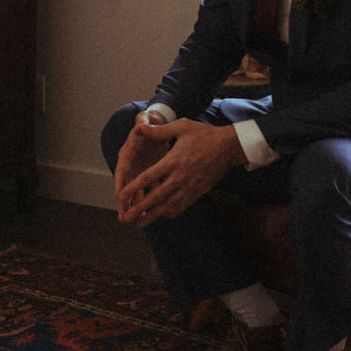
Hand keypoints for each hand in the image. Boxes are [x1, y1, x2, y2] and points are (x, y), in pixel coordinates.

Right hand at [114, 109, 169, 221]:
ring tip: (137, 221)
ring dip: (137, 206)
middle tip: (123, 218)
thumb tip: (141, 123)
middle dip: (125, 202)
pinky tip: (153, 214)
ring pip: (137, 192)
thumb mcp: (146, 121)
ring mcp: (139, 171)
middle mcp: (131, 164)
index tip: (117, 195)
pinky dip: (151, 201)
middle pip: (126, 185)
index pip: (122, 168)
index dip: (121, 182)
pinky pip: (149, 190)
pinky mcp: (149, 175)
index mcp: (128, 152)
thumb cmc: (150, 123)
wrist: (157, 127)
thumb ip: (143, 122)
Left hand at [118, 118, 245, 227]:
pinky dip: (170, 212)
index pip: (148, 178)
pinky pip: (182, 206)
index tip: (121, 196)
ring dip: (153, 216)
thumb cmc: (204, 135)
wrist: (229, 147)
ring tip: (140, 224)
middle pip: (156, 197)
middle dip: (140, 209)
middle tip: (126, 218)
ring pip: (168, 206)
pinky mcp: (198, 192)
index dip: (133, 188)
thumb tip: (139, 128)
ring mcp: (190, 187)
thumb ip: (159, 131)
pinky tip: (162, 215)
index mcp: (173, 161)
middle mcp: (180, 177)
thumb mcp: (182, 127)